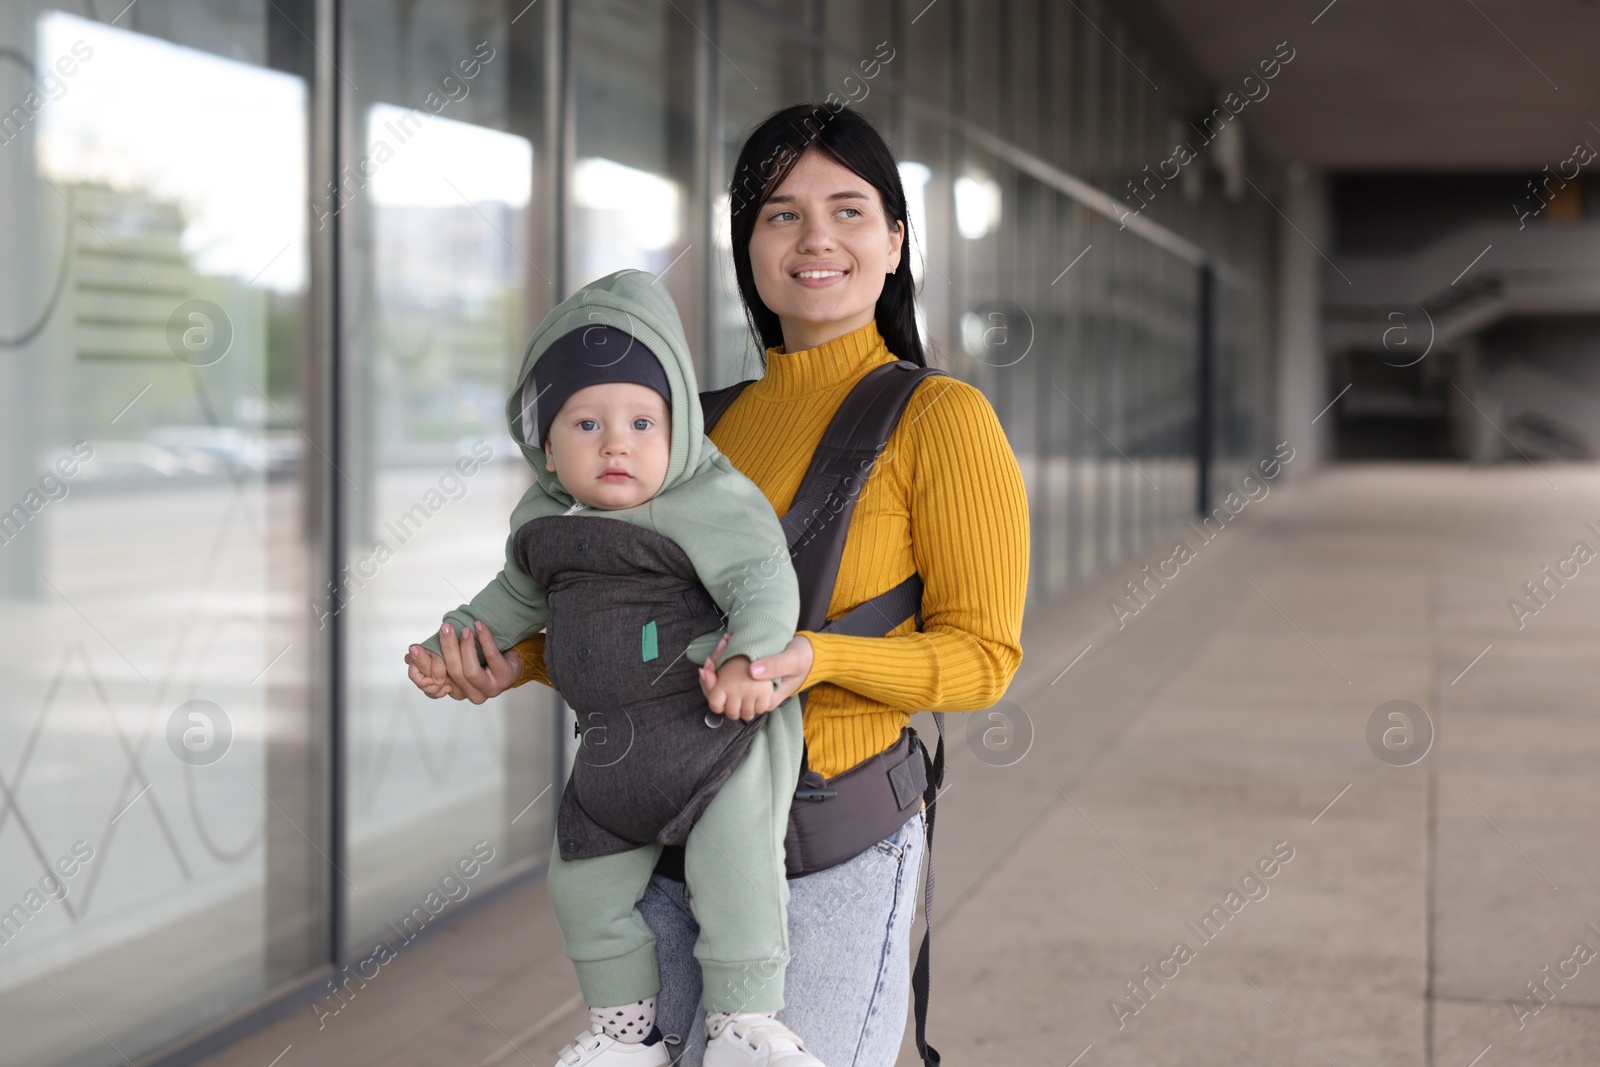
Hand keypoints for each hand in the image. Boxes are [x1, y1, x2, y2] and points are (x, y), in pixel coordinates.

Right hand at [406, 621, 522, 703]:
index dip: (422, 666)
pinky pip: (491, 658)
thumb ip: (434, 656)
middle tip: (444, 628)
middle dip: (446, 648)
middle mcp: (470, 695)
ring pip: (469, 671)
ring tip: (464, 630)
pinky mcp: (504, 679)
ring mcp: (489, 689)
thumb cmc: (479, 656)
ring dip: (465, 647)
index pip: (431, 685)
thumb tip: (408, 654)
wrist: (511, 657)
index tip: (415, 647)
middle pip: (451, 673)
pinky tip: (479, 626)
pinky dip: (484, 639)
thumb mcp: (455, 656)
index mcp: (454, 691)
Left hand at [696, 632, 813, 717]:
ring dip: (715, 669)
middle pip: (721, 698)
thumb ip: (775, 666)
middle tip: (710, 657)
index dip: (715, 686)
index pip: (728, 704)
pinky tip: (724, 644)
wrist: (810, 652)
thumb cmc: (803, 659)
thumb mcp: (792, 660)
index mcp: (764, 700)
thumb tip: (752, 672)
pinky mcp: (751, 677)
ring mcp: (752, 689)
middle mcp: (755, 699)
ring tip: (718, 647)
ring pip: (723, 688)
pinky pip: (730, 676)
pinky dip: (723, 661)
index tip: (711, 664)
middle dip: (711, 678)